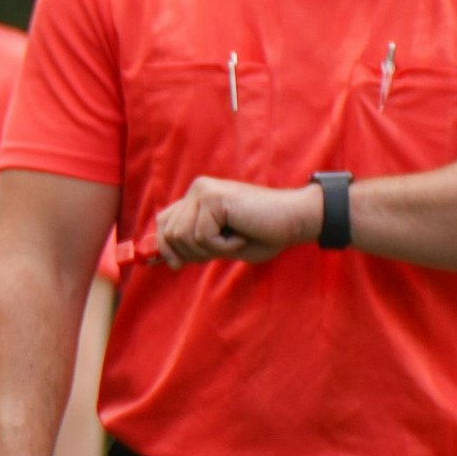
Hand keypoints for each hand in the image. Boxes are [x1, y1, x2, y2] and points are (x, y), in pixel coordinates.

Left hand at [153, 176, 321, 268]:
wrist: (293, 220)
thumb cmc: (262, 234)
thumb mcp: (221, 243)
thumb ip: (195, 243)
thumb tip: (166, 258)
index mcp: (197, 198)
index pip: (164, 222)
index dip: (163, 246)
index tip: (175, 266)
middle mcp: (196, 190)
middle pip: (170, 233)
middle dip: (193, 253)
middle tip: (223, 248)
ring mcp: (203, 191)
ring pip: (183, 236)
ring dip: (211, 250)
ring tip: (235, 239)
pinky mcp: (213, 198)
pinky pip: (203, 236)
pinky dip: (223, 246)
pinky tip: (241, 236)